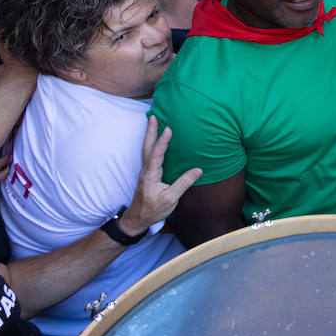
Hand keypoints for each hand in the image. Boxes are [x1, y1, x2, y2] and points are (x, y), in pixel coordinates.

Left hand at [117, 117, 203, 235]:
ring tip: (153, 121)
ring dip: (149, 134)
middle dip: (151, 131)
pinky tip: (154, 140)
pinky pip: (148, 154)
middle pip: (147, 147)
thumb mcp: (171, 199)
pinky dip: (151, 143)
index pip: (157, 155)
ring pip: (146, 149)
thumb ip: (183, 183)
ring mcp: (145, 171)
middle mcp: (146, 170)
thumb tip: (198, 170)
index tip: (168, 128)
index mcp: (151, 175)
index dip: (163, 142)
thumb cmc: (153, 210)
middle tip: (154, 116)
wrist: (137, 219)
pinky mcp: (147, 173)